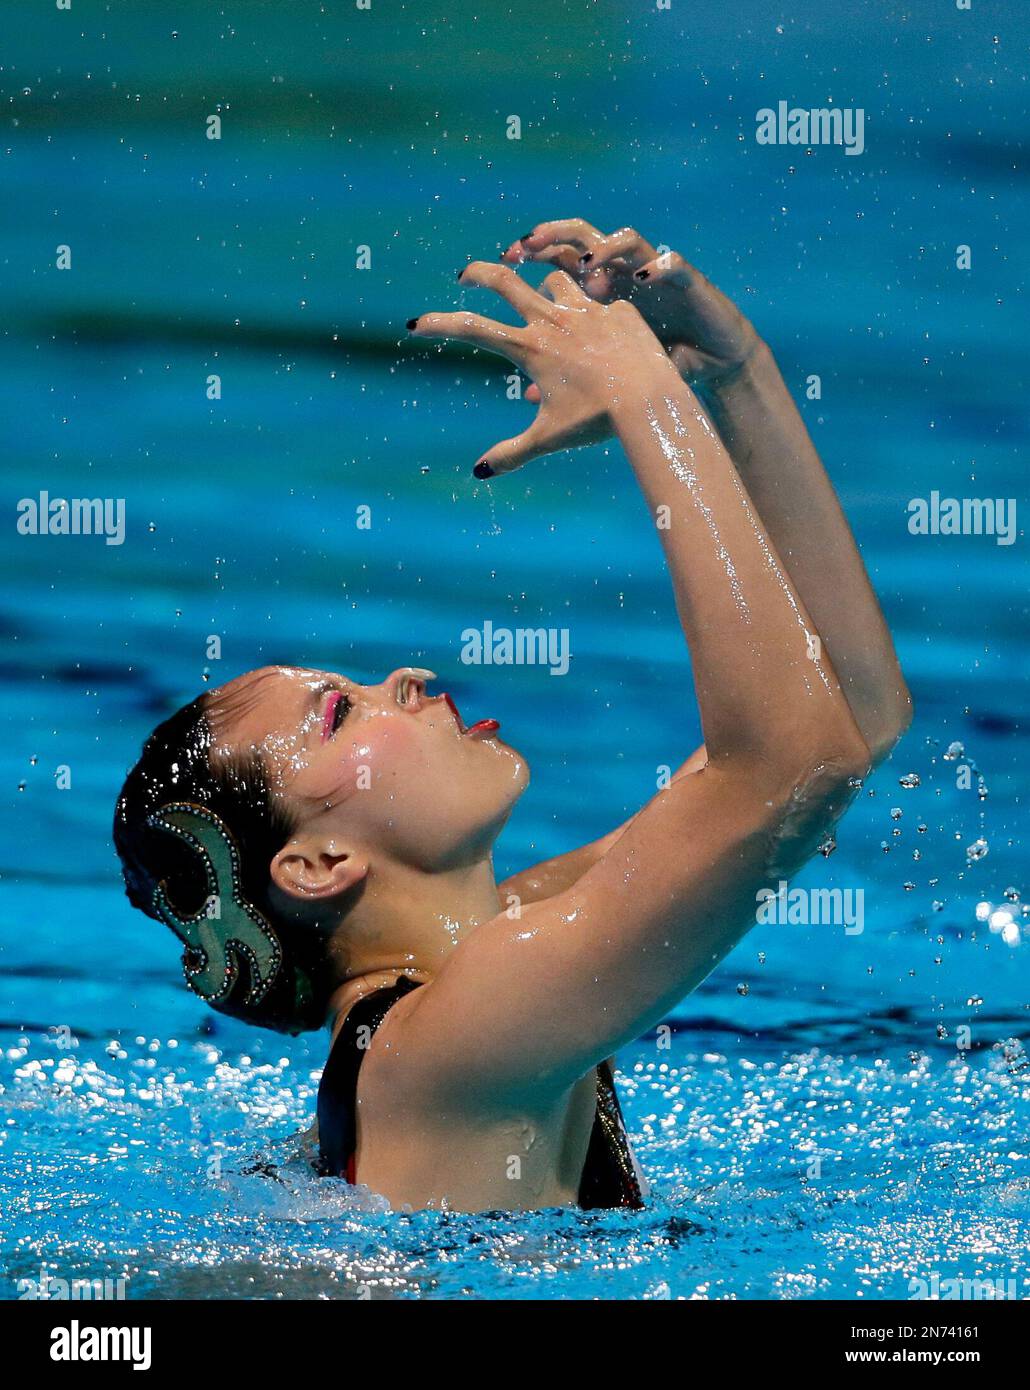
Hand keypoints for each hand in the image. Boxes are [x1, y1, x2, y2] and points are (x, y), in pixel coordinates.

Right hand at [407, 261, 678, 475]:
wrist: (649, 400)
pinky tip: (599, 327)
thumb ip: (512, 453)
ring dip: (541, 286)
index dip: (439, 324)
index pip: (471, 328)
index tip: (416, 323)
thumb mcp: (550, 438)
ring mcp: (586, 309)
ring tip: (540, 299)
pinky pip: (598, 299)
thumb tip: (479, 473)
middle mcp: (552, 320)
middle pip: (503, 281)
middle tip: (465, 274)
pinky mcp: (616, 308)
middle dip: (479, 272)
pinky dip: (592, 310)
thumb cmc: (597, 421)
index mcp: (529, 348)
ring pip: (552, 280)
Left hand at [503, 219, 761, 389]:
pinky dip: (658, 267)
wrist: (714, 359)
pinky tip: (645, 279)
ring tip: (585, 267)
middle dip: (554, 234)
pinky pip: (672, 263)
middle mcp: (622, 273)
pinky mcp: (686, 282)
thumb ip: (568, 376)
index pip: (559, 259)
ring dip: (602, 249)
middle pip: (582, 236)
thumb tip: (527, 395)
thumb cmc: (658, 362)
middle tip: (527, 244)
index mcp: (600, 290)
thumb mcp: (609, 371)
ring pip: (625, 239)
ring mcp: (653, 273)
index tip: (506, 258)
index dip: (533, 253)